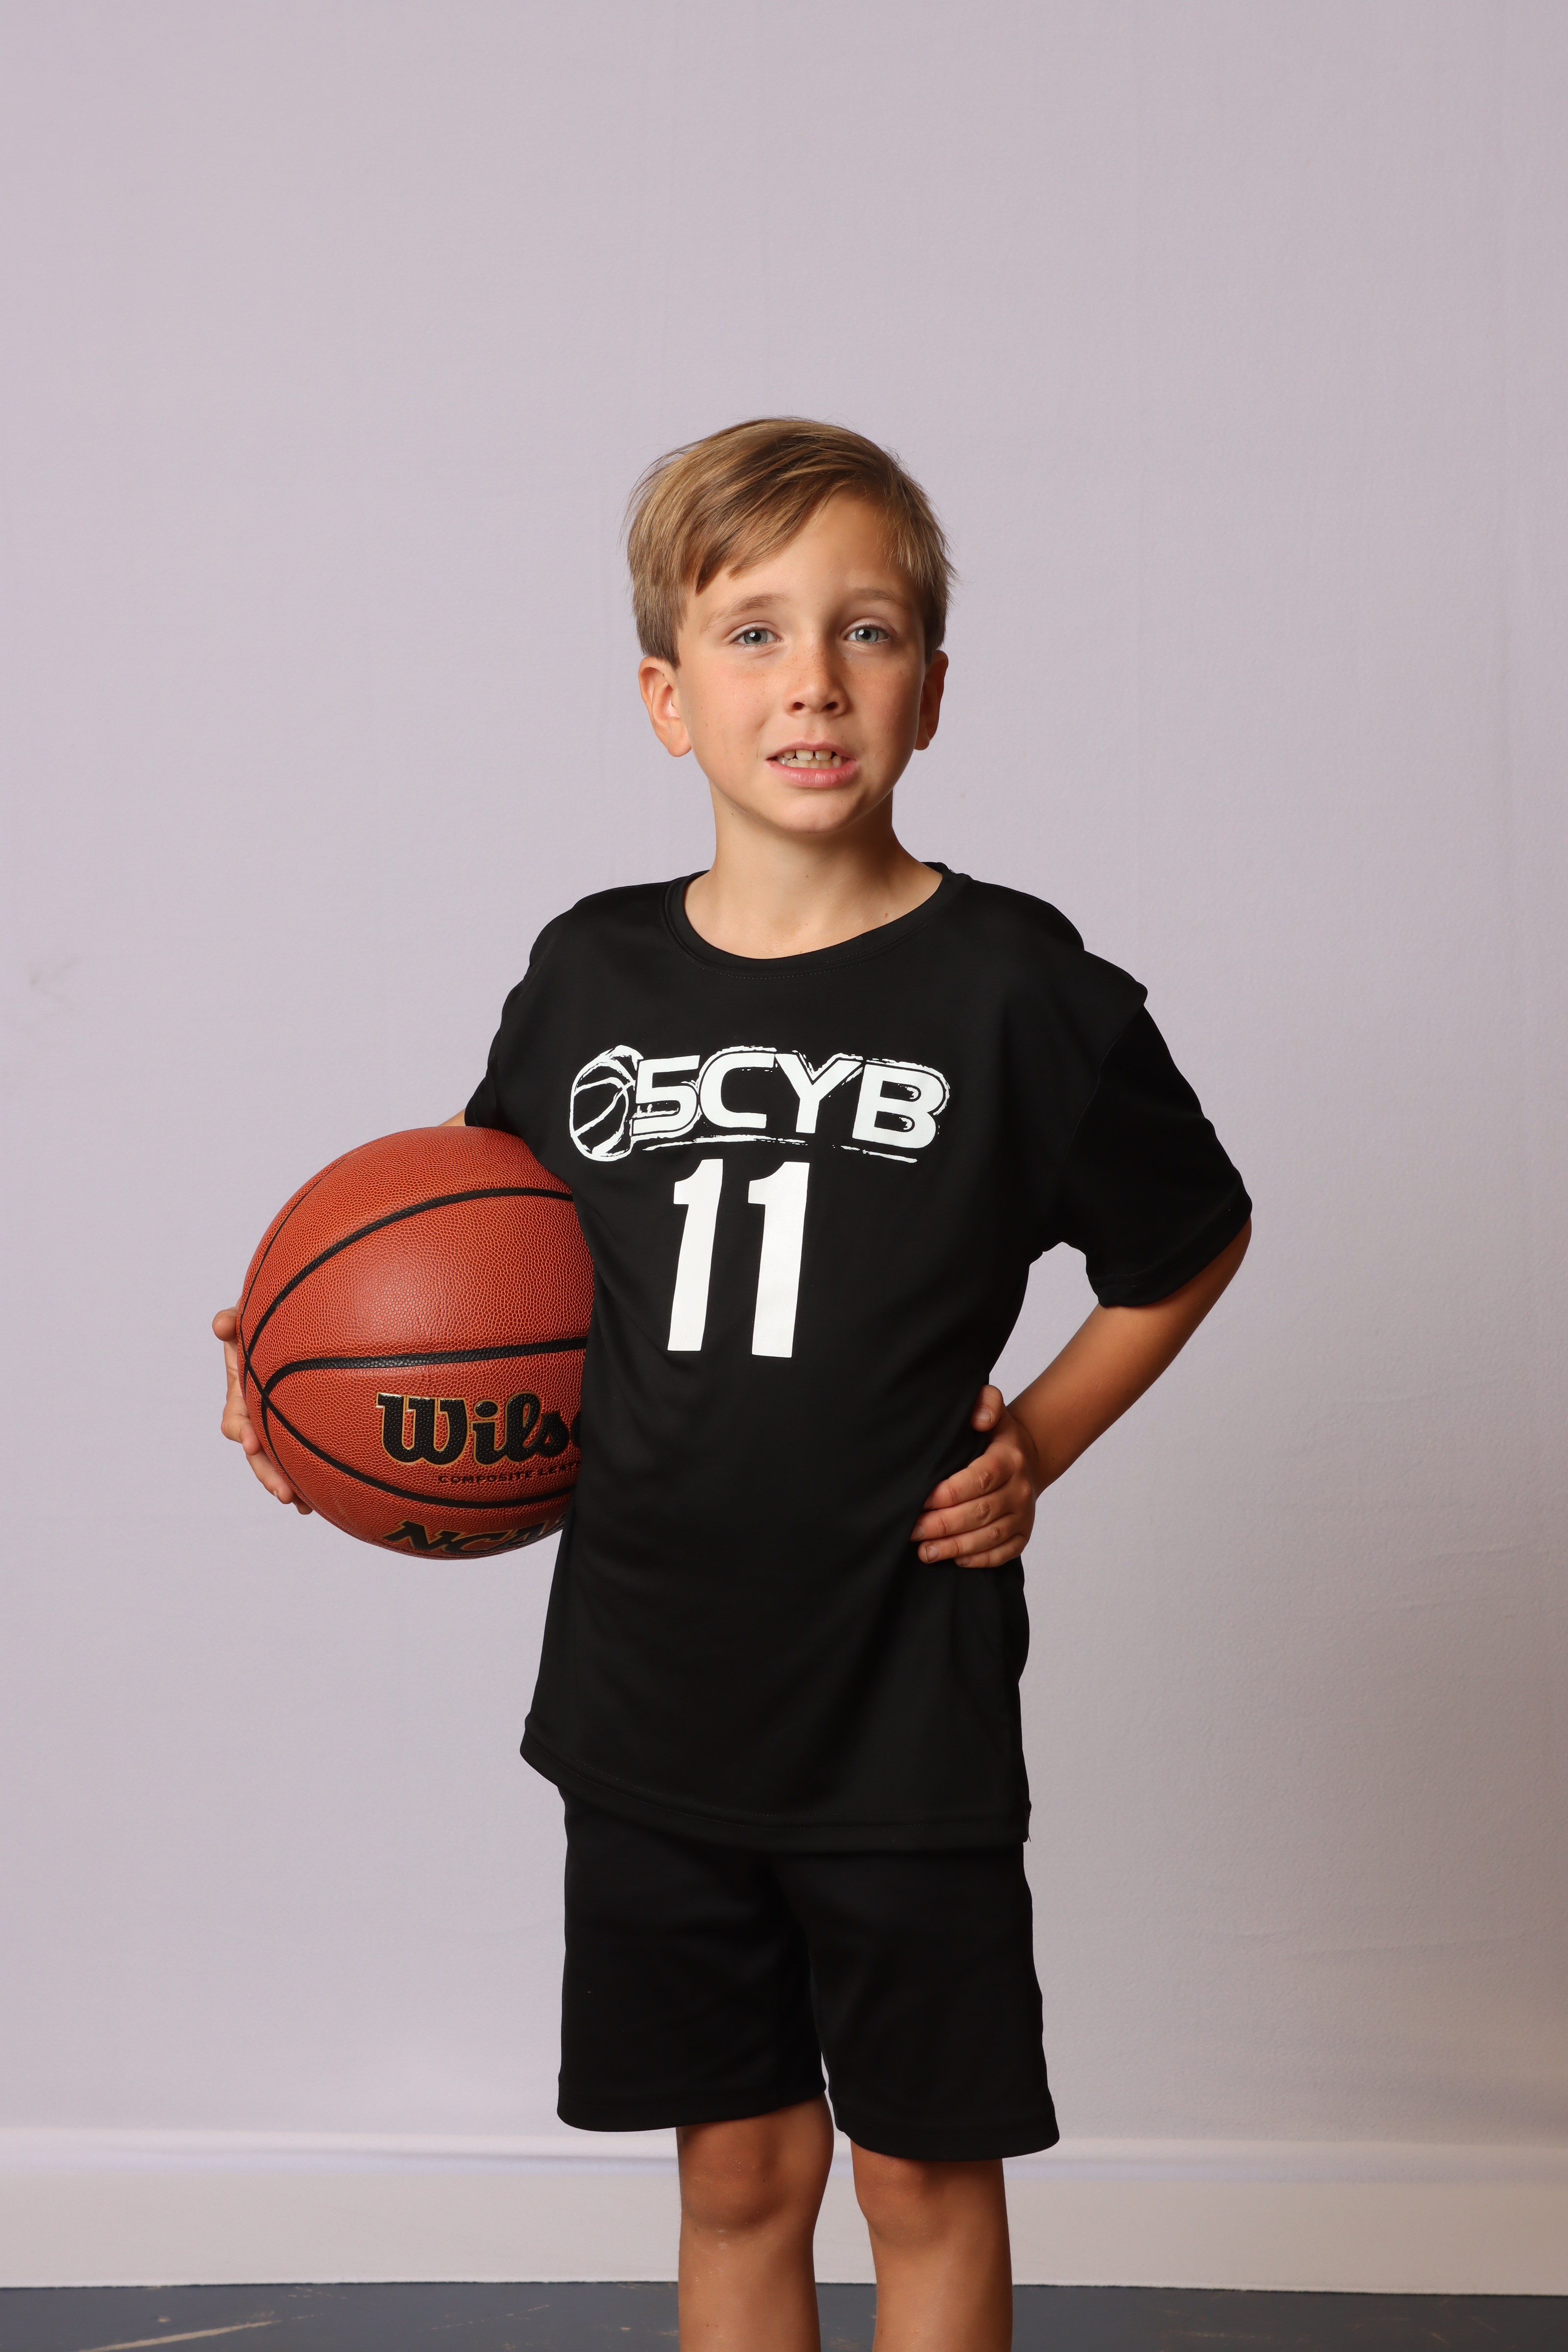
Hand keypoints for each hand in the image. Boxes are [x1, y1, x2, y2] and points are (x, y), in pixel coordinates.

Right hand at [212, 1307, 312, 1511]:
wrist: (297, 1323)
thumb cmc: (267, 1319)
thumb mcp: (248, 1316)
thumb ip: (234, 1319)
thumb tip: (220, 1325)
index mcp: (242, 1394)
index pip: (236, 1420)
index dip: (242, 1432)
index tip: (251, 1443)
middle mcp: (257, 1415)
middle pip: (257, 1452)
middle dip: (267, 1474)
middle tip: (284, 1493)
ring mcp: (277, 1424)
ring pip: (277, 1462)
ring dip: (285, 1484)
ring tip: (301, 1505)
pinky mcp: (300, 1428)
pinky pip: (301, 1457)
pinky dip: (306, 1479)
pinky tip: (318, 1499)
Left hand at [910, 1385, 1040, 1568]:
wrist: (1027, 1459)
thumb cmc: (996, 1437)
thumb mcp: (993, 1411)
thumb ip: (985, 1403)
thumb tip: (979, 1419)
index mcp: (1009, 1460)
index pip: (980, 1478)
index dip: (950, 1492)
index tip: (922, 1499)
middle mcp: (1020, 1489)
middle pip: (981, 1511)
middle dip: (943, 1524)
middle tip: (912, 1530)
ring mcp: (1023, 1515)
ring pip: (990, 1536)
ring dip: (955, 1546)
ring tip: (924, 1551)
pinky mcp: (1023, 1535)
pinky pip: (1003, 1553)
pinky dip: (979, 1560)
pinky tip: (954, 1559)